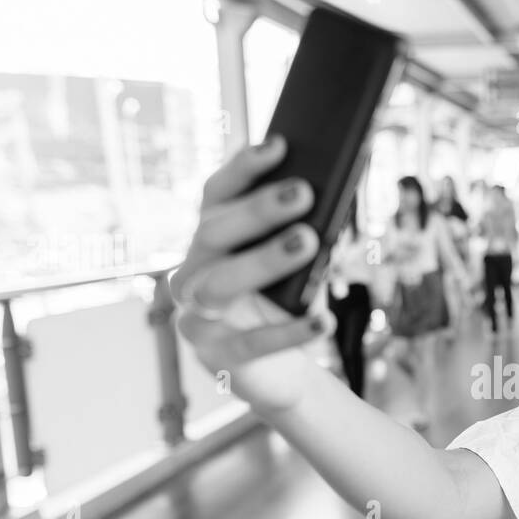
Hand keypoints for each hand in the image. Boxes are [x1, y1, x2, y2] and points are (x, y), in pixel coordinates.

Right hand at [169, 134, 322, 414]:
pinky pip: (251, 343)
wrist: (278, 374)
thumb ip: (297, 236)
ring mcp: (196, 318)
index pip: (216, 196)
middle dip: (259, 209)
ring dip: (265, 259)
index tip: (280, 144)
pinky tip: (324, 320)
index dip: (244, 169)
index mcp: (208, 243)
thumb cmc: (284, 307)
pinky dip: (290, 330)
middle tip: (305, 191)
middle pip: (215, 232)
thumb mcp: (292, 270)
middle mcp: (191, 274)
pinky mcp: (216, 358)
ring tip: (311, 241)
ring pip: (221, 283)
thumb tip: (328, 197)